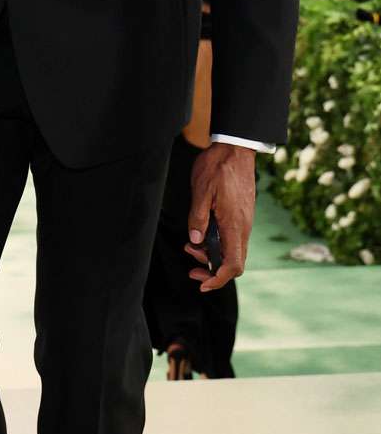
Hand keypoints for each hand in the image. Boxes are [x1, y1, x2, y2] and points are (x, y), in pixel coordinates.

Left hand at [185, 143, 255, 292]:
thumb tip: (196, 240)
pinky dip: (217, 245)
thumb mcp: (201, 191)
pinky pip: (232, 239)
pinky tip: (201, 236)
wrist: (236, 149)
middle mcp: (243, 227)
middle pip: (233, 263)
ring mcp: (243, 222)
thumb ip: (198, 217)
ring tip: (190, 248)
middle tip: (191, 269)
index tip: (202, 284)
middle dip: (212, 271)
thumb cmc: (218, 167)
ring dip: (212, 256)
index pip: (233, 264)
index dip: (218, 279)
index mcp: (234, 225)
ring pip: (232, 251)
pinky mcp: (241, 216)